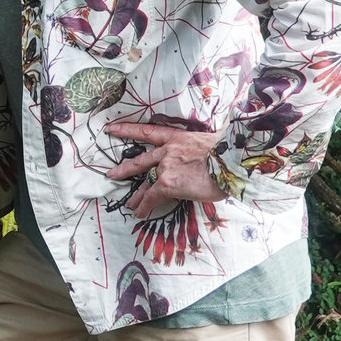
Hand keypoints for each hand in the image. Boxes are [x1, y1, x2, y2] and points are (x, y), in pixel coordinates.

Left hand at [107, 120, 228, 214]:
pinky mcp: (168, 183)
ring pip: (146, 182)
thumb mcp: (206, 142)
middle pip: (140, 160)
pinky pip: (152, 197)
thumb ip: (193, 149)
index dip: (128, 130)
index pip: (147, 131)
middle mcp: (167, 150)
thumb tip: (196, 160)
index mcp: (176, 137)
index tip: (112, 129)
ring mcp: (165, 166)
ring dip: (137, 195)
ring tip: (129, 203)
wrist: (229, 160)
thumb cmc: (225, 152)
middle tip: (111, 173)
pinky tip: (139, 212)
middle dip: (125, 168)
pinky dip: (145, 206)